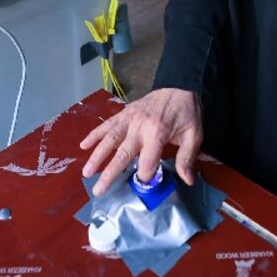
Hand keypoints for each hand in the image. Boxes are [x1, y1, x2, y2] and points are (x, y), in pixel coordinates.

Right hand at [80, 88, 201, 196]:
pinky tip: (83, 145)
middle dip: (109, 173)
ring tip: (86, 172)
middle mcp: (140, 126)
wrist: (179, 86)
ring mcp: (129, 119)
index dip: (145, 174)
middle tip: (99, 190)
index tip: (145, 182)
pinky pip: (107, 124)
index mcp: (158, 132)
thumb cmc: (187, 113)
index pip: (147, 161)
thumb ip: (187, 157)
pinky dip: (95, 134)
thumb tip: (187, 180)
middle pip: (122, 153)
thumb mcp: (194, 135)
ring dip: (96, 156)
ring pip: (109, 139)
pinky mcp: (124, 113)